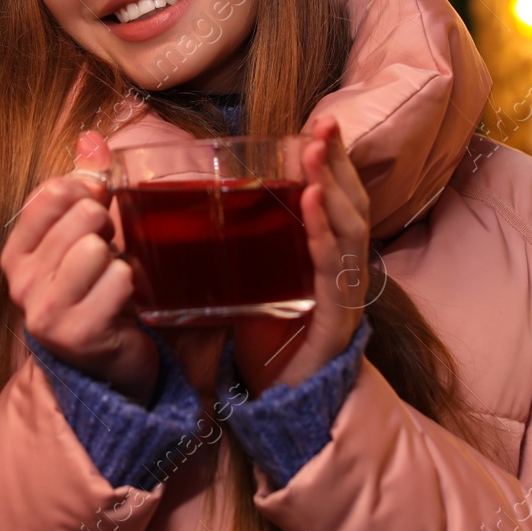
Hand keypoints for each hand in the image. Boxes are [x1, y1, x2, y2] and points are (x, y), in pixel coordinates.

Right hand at [3, 131, 158, 404]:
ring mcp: (45, 310)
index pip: (51, 192)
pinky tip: (123, 305)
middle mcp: (20, 282)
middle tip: (108, 256)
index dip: (87, 194)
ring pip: (98, 247)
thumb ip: (86, 184)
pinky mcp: (77, 332)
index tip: (96, 215)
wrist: (105, 368)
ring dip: (119, 260)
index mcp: (16, 252)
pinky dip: (131, 286)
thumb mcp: (83, 235)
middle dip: (107, 229)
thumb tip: (91, 136)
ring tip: (113, 281)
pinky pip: (119, 279)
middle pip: (82, 216)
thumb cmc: (94, 293)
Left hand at [233, 117, 370, 394]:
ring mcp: (344, 293)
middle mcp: (342, 269)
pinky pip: (333, 269)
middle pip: (350, 204)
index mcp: (324, 257)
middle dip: (337, 160)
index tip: (318, 122)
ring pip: (348, 229)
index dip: (331, 160)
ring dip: (332, 185)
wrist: (280, 408)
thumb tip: (181, 209)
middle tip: (323, 123)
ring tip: (315, 151)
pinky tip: (313, 202)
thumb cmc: (264, 344)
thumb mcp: (245, 284)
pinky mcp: (336, 319)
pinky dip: (323, 232)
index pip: (336, 198)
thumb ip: (229, 249)